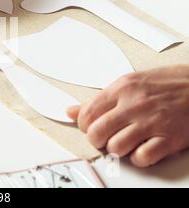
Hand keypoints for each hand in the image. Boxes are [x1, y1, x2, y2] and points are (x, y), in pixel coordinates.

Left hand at [67, 65, 188, 166]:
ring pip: (116, 147)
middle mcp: (134, 104)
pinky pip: (142, 157)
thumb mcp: (130, 83)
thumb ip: (100, 99)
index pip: (87, 113)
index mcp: (122, 88)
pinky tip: (142, 150)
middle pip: (97, 132)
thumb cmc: (168, 83)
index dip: (84, 125)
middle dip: (97, 140)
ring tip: (125, 143)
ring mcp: (152, 122)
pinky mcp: (169, 138)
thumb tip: (71, 111)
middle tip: (105, 138)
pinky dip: (139, 158)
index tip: (90, 127)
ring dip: (117, 150)